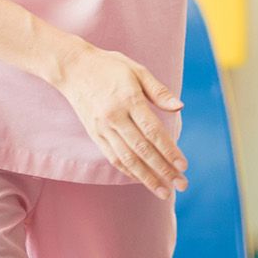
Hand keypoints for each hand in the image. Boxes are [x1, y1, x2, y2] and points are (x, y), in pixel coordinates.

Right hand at [52, 43, 188, 197]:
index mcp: (129, 100)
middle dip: (163, 170)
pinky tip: (142, 180)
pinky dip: (128, 171)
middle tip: (181, 185)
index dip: (169, 151)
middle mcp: (114, 118)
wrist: (73, 69)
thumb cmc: (110, 66)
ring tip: (164, 191)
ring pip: (127, 159)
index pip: (153, 131)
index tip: (183, 166)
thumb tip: (179, 107)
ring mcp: (102, 128)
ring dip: (147, 178)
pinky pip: (113, 157)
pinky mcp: (94, 134)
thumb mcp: (137, 70)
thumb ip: (158, 91)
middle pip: (142, 150)